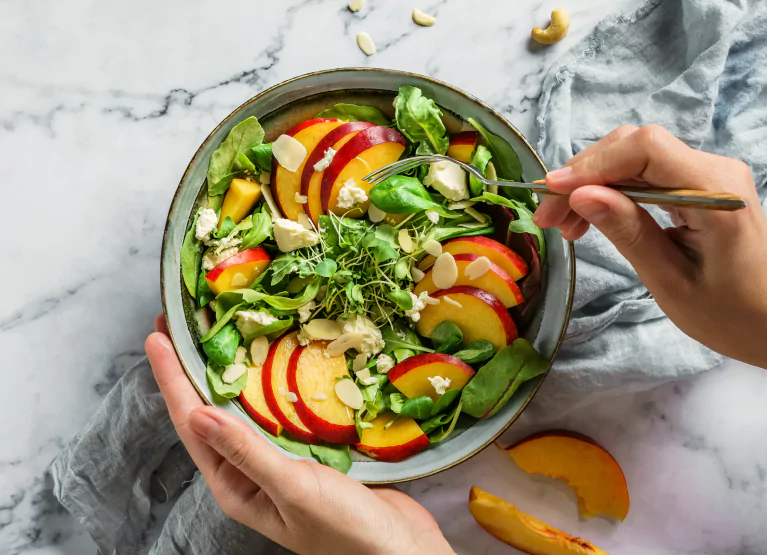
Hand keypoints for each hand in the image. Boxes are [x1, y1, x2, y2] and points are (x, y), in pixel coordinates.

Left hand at [145, 316, 453, 554]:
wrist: (400, 548)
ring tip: (220, 332)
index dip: (173, 379)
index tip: (157, 337)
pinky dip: (274, 380)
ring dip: (233, 370)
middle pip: (213, 409)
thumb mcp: (292, 490)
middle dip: (195, 367)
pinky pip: (282, 408)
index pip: (193, 423)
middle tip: (181, 324)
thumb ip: (247, 453)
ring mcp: (281, 458)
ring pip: (247, 405)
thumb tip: (196, 415)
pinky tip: (275, 359)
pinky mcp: (310, 448)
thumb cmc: (345, 531)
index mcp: (235, 484)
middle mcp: (250, 469)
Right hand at [533, 125, 766, 367]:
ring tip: (565, 225)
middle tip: (548, 218)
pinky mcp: (700, 187)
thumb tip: (581, 195)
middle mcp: (714, 171)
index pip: (645, 149)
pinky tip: (590, 217)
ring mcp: (708, 176)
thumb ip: (628, 232)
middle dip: (584, 176)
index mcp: (714, 192)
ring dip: (593, 184)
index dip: (592, 164)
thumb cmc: (732, 315)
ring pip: (635, 160)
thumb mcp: (671, 282)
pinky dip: (612, 191)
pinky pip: (648, 175)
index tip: (551, 193)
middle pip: (635, 148)